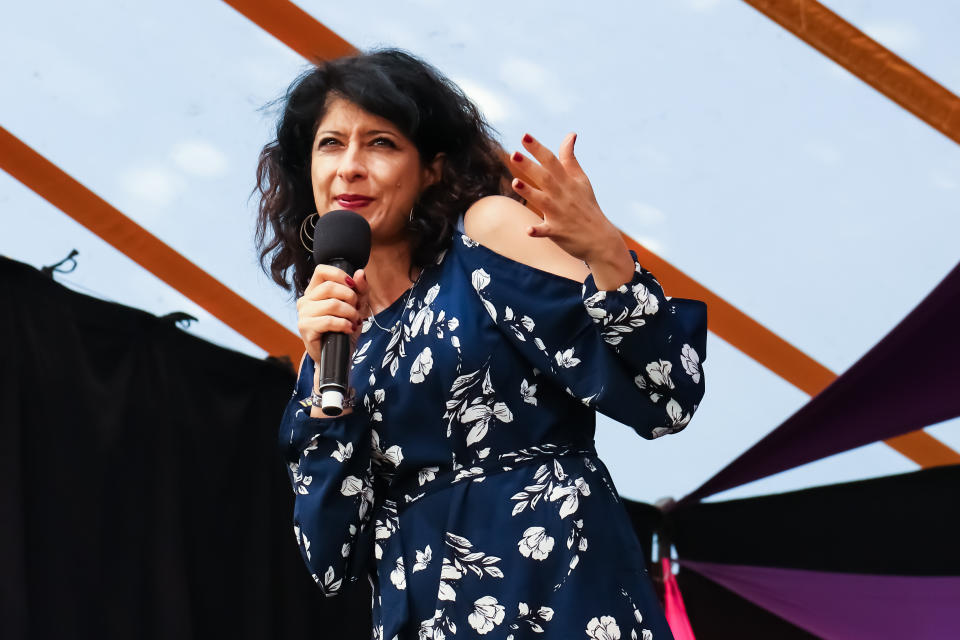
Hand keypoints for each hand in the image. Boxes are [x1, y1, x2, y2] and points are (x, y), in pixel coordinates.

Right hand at [296, 265, 370, 365]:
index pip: (321, 270)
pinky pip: (329, 321)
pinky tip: (348, 329)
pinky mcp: (306, 328)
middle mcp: (306, 300)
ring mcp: (304, 314)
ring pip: (332, 304)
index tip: (353, 286)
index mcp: (314, 291)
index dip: (339, 275)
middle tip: (356, 309)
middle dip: (350, 297)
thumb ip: (360, 289)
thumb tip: (360, 273)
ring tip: (354, 321)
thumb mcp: (357, 306)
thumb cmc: (345, 328)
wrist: (339, 355)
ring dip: (350, 313)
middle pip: (330, 287)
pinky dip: (344, 324)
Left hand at [507, 132, 628, 269]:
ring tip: (515, 182)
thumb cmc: (587, 206)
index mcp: (567, 182)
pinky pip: (546, 231)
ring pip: (542, 201)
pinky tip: (528, 230)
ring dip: (529, 192)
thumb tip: (570, 134)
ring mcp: (560, 214)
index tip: (524, 136)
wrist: (600, 239)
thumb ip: (570, 158)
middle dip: (529, 166)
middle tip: (513, 155)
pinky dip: (537, 231)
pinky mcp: (558, 232)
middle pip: (545, 178)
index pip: (551, 161)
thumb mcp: (581, 180)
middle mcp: (562, 196)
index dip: (538, 148)